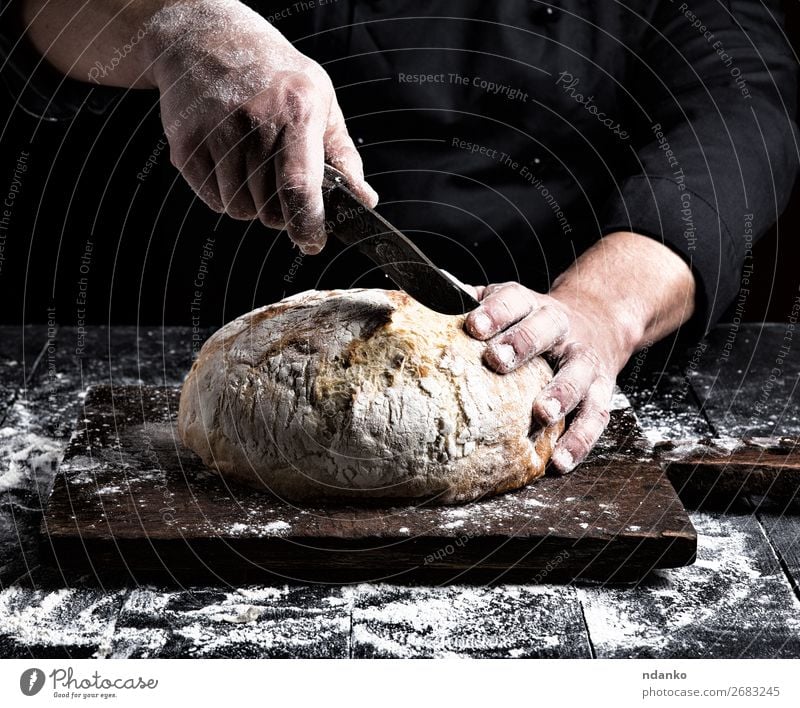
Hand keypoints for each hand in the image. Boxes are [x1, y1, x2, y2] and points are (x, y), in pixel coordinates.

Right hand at [148, 0, 376, 252]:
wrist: (204, 38)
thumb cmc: (273, 74)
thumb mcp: (320, 100)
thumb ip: (342, 155)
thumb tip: (364, 200)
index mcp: (296, 110)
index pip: (300, 186)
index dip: (307, 223)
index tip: (313, 243)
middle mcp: (254, 121)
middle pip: (270, 208)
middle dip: (282, 214)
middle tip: (281, 189)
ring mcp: (215, 133)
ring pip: (240, 210)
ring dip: (252, 205)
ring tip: (254, 170)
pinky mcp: (186, 145)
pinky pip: (214, 200)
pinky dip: (226, 195)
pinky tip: (230, 164)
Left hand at [464, 281, 632, 473]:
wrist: (599, 319)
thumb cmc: (535, 320)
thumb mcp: (510, 304)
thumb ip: (474, 305)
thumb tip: (431, 299)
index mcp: (532, 306)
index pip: (514, 300)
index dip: (494, 311)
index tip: (473, 326)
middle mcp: (562, 329)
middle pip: (545, 330)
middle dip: (522, 343)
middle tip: (498, 361)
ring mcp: (585, 360)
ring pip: (577, 374)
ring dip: (561, 394)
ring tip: (542, 414)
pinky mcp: (602, 390)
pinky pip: (595, 416)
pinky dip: (579, 441)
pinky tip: (559, 461)